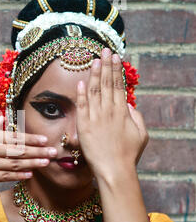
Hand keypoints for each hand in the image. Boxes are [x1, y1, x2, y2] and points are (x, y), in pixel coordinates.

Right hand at [0, 116, 57, 186]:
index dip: (31, 139)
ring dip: (33, 163)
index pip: (14, 137)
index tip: (45, 139)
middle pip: (19, 151)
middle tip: (54, 152)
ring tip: (47, 163)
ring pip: (15, 164)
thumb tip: (1, 119)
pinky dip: (18, 175)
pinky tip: (29, 174)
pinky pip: (5, 176)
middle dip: (38, 151)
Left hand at [76, 48, 148, 177]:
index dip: (116, 70)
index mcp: (122, 112)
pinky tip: (80, 82)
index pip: (118, 86)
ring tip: (94, 60)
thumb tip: (127, 104)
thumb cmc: (129, 154)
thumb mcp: (141, 134)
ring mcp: (95, 118)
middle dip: (106, 65)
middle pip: (106, 84)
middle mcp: (108, 111)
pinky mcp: (84, 126)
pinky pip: (82, 106)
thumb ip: (136, 117)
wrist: (114, 170)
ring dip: (93, 74)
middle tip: (105, 51)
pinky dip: (81, 94)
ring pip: (94, 91)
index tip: (115, 57)